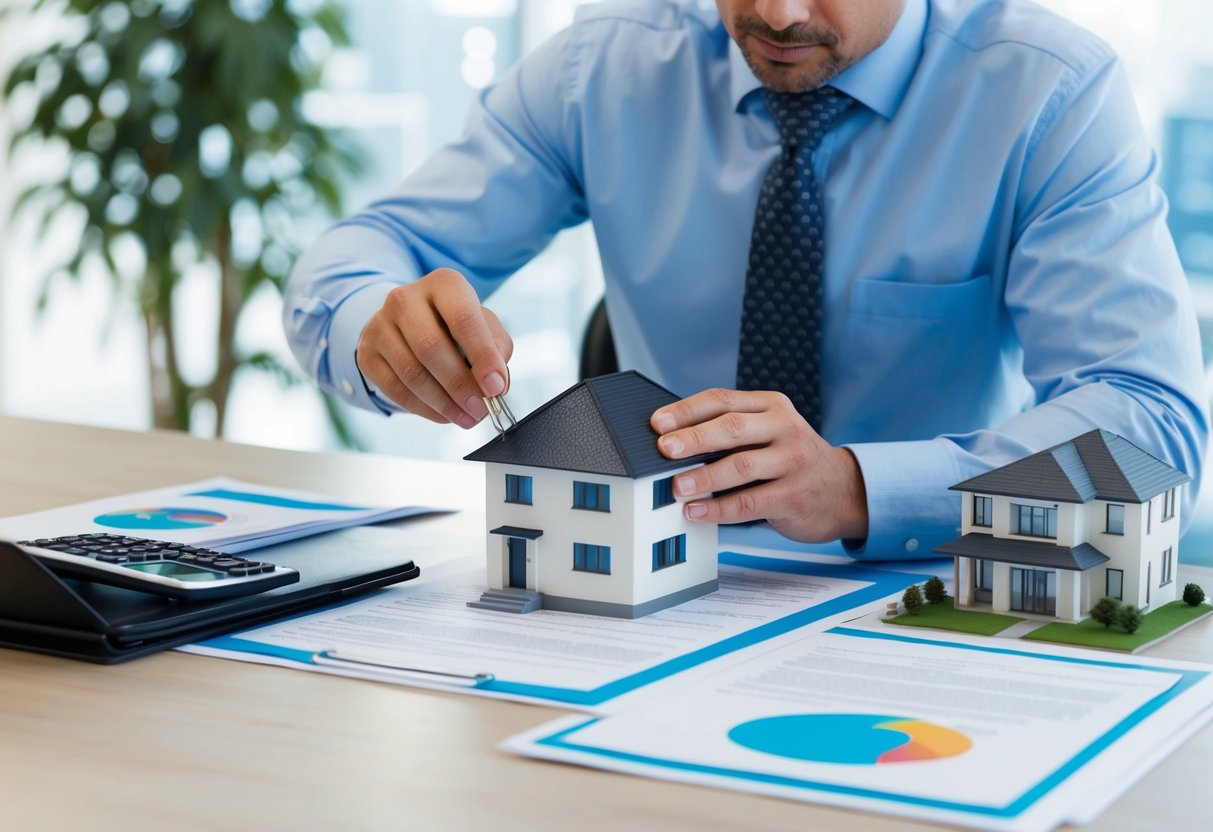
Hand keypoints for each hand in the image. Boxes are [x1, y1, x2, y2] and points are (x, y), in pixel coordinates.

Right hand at [355, 268, 511, 426]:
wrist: (412, 323)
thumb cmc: (457, 326)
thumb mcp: (485, 327)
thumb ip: (497, 351)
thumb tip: (496, 385)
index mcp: (443, 284)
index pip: (463, 319)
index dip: (482, 356)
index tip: (496, 387)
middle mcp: (405, 298)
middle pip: (431, 347)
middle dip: (460, 385)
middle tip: (480, 409)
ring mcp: (380, 324)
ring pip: (411, 373)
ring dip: (443, 403)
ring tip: (466, 417)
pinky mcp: (367, 353)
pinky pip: (395, 389)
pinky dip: (424, 408)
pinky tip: (444, 415)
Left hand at [650, 388, 868, 542]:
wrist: (844, 490)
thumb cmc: (791, 459)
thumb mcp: (768, 432)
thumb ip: (730, 430)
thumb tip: (672, 440)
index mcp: (771, 406)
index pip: (722, 400)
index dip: (686, 411)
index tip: (658, 423)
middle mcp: (785, 428)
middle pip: (733, 428)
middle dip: (694, 438)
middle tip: (664, 449)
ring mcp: (793, 462)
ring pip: (742, 465)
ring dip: (705, 477)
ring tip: (677, 487)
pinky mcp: (795, 495)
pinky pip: (751, 502)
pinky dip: (720, 509)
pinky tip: (697, 512)